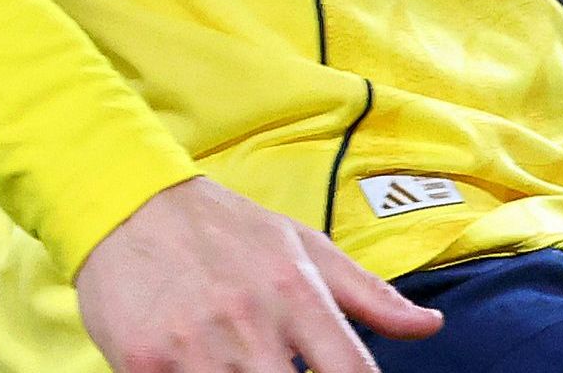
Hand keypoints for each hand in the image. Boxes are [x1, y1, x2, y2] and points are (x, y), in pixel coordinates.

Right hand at [73, 175, 439, 372]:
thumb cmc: (229, 230)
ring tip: (245, 367)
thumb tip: (430, 326)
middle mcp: (251, 321)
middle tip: (285, 369)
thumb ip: (370, 296)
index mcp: (299, 293)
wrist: (133, 206)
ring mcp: (194, 346)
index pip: (351, 370)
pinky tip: (202, 370)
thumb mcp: (306, 248)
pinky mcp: (143, 362)